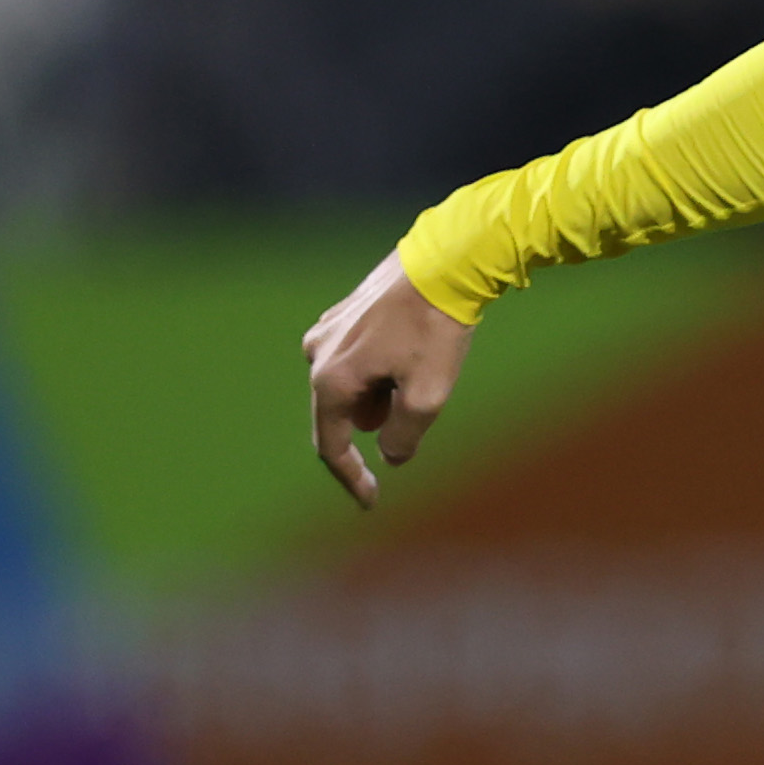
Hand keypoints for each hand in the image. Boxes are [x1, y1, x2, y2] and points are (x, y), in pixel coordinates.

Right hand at [305, 245, 476, 508]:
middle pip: (345, 414)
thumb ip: (403, 437)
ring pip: (354, 385)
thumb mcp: (427, 396)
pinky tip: (414, 352)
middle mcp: (318, 355)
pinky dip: (383, 371)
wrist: (445, 262)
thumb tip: (390, 456)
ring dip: (384, 394)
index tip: (371, 502)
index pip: (331, 446)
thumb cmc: (436, 330)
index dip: (351, 478)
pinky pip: (358, 359)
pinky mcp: (344, 315)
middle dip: (381, 421)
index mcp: (331, 381)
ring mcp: (327, 331)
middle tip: (421, 403)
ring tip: (423, 369)